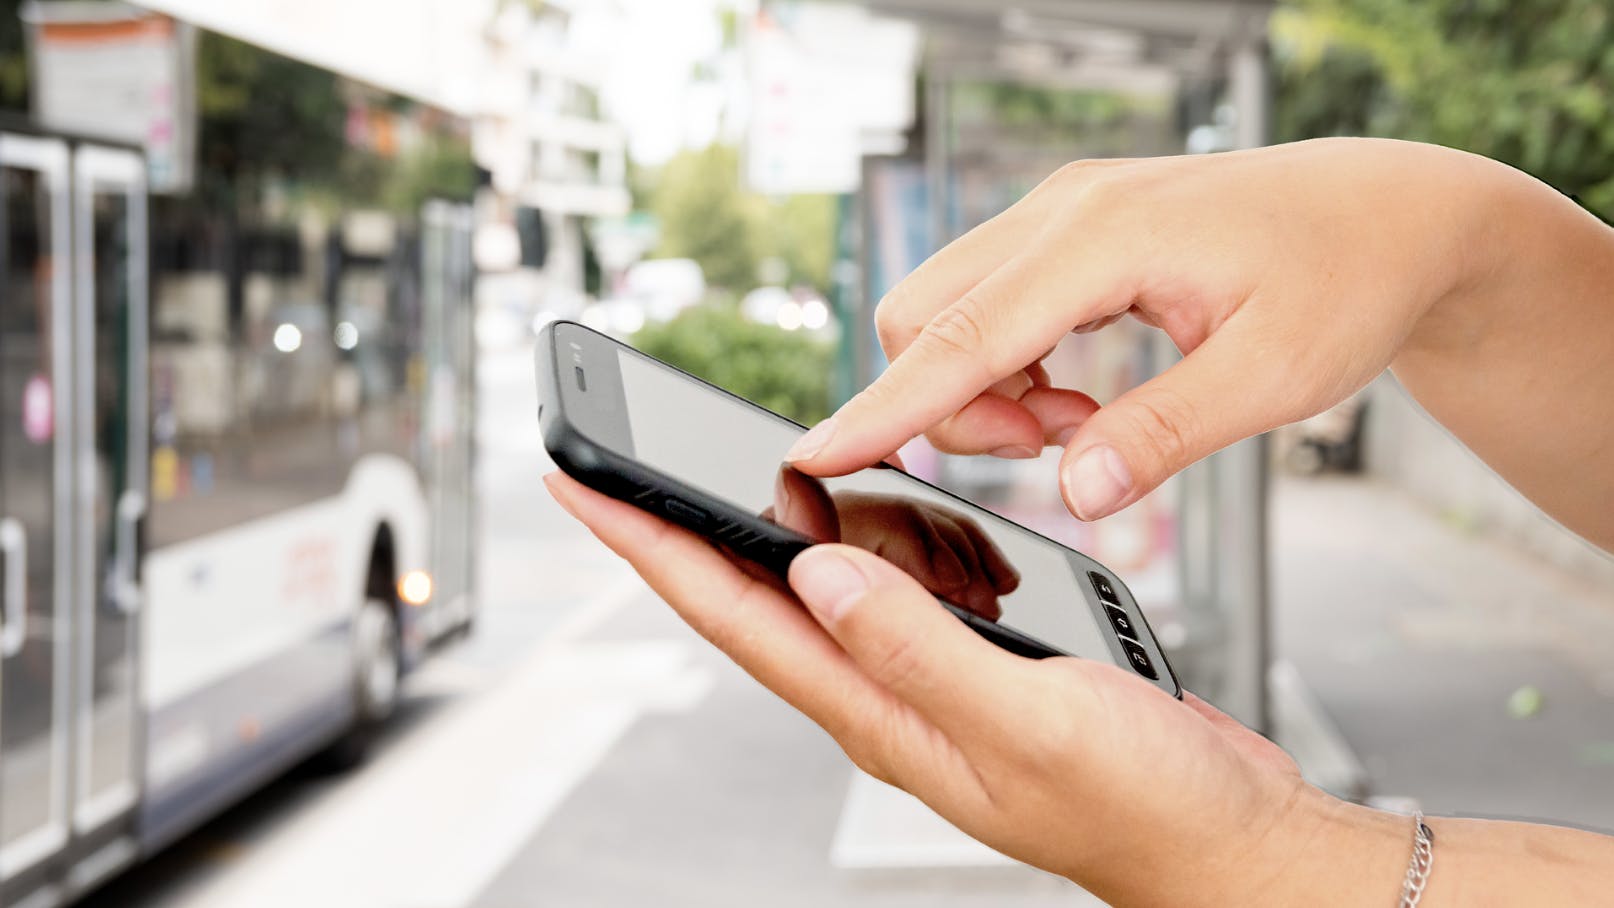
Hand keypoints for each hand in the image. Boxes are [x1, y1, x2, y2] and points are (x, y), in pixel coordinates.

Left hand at [545, 472, 1410, 904]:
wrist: (1222, 837)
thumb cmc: (1141, 802)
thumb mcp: (1027, 716)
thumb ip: (918, 646)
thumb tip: (813, 570)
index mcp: (876, 714)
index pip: (731, 615)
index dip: (648, 546)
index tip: (582, 485)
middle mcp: (883, 698)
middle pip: (757, 595)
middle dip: (691, 521)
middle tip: (639, 449)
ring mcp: (926, 684)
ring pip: (834, 583)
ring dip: (813, 524)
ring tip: (816, 478)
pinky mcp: (972, 666)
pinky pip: (906, 591)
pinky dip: (901, 543)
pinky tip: (920, 525)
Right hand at [782, 138, 1515, 520]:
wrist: (1390, 212)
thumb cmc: (1346, 280)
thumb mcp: (1273, 377)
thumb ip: (1164, 436)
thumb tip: (1073, 494)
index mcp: (1104, 239)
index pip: (961, 336)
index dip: (882, 406)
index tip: (814, 457)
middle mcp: (1062, 212)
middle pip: (926, 318)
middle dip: (953, 406)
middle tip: (1054, 449)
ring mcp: (1061, 213)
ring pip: (949, 312)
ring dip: (983, 389)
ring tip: (1079, 426)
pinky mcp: (1069, 230)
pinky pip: (989, 303)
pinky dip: (1007, 366)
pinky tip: (1079, 396)